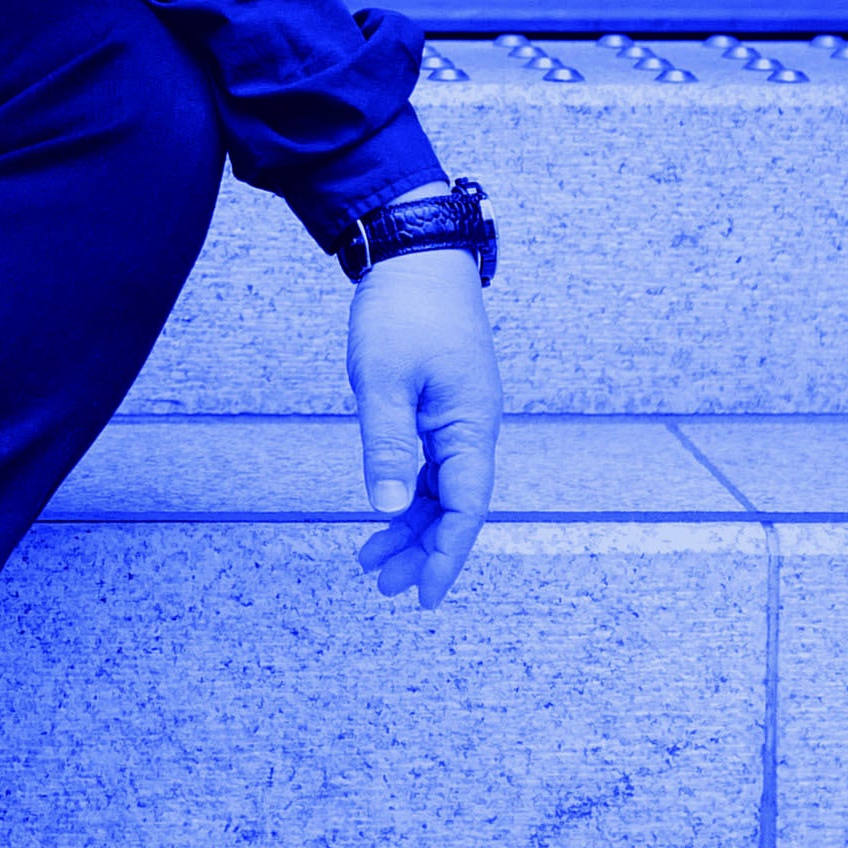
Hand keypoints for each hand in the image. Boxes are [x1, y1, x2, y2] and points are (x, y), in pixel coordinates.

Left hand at [348, 248, 502, 609]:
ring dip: (412, 525)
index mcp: (470, 425)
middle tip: (383, 585)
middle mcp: (474, 427)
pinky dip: (408, 492)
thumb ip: (384, 446)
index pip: (465, 508)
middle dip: (423, 550)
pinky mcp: (444, 405)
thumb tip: (383, 509)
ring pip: (441, 488)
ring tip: (373, 561)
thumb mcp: (383, 380)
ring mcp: (461, 416)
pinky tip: (385, 511)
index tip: (424, 594)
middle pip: (455, 506)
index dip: (446, 555)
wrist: (418, 252)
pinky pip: (433, 464)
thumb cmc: (403, 310)